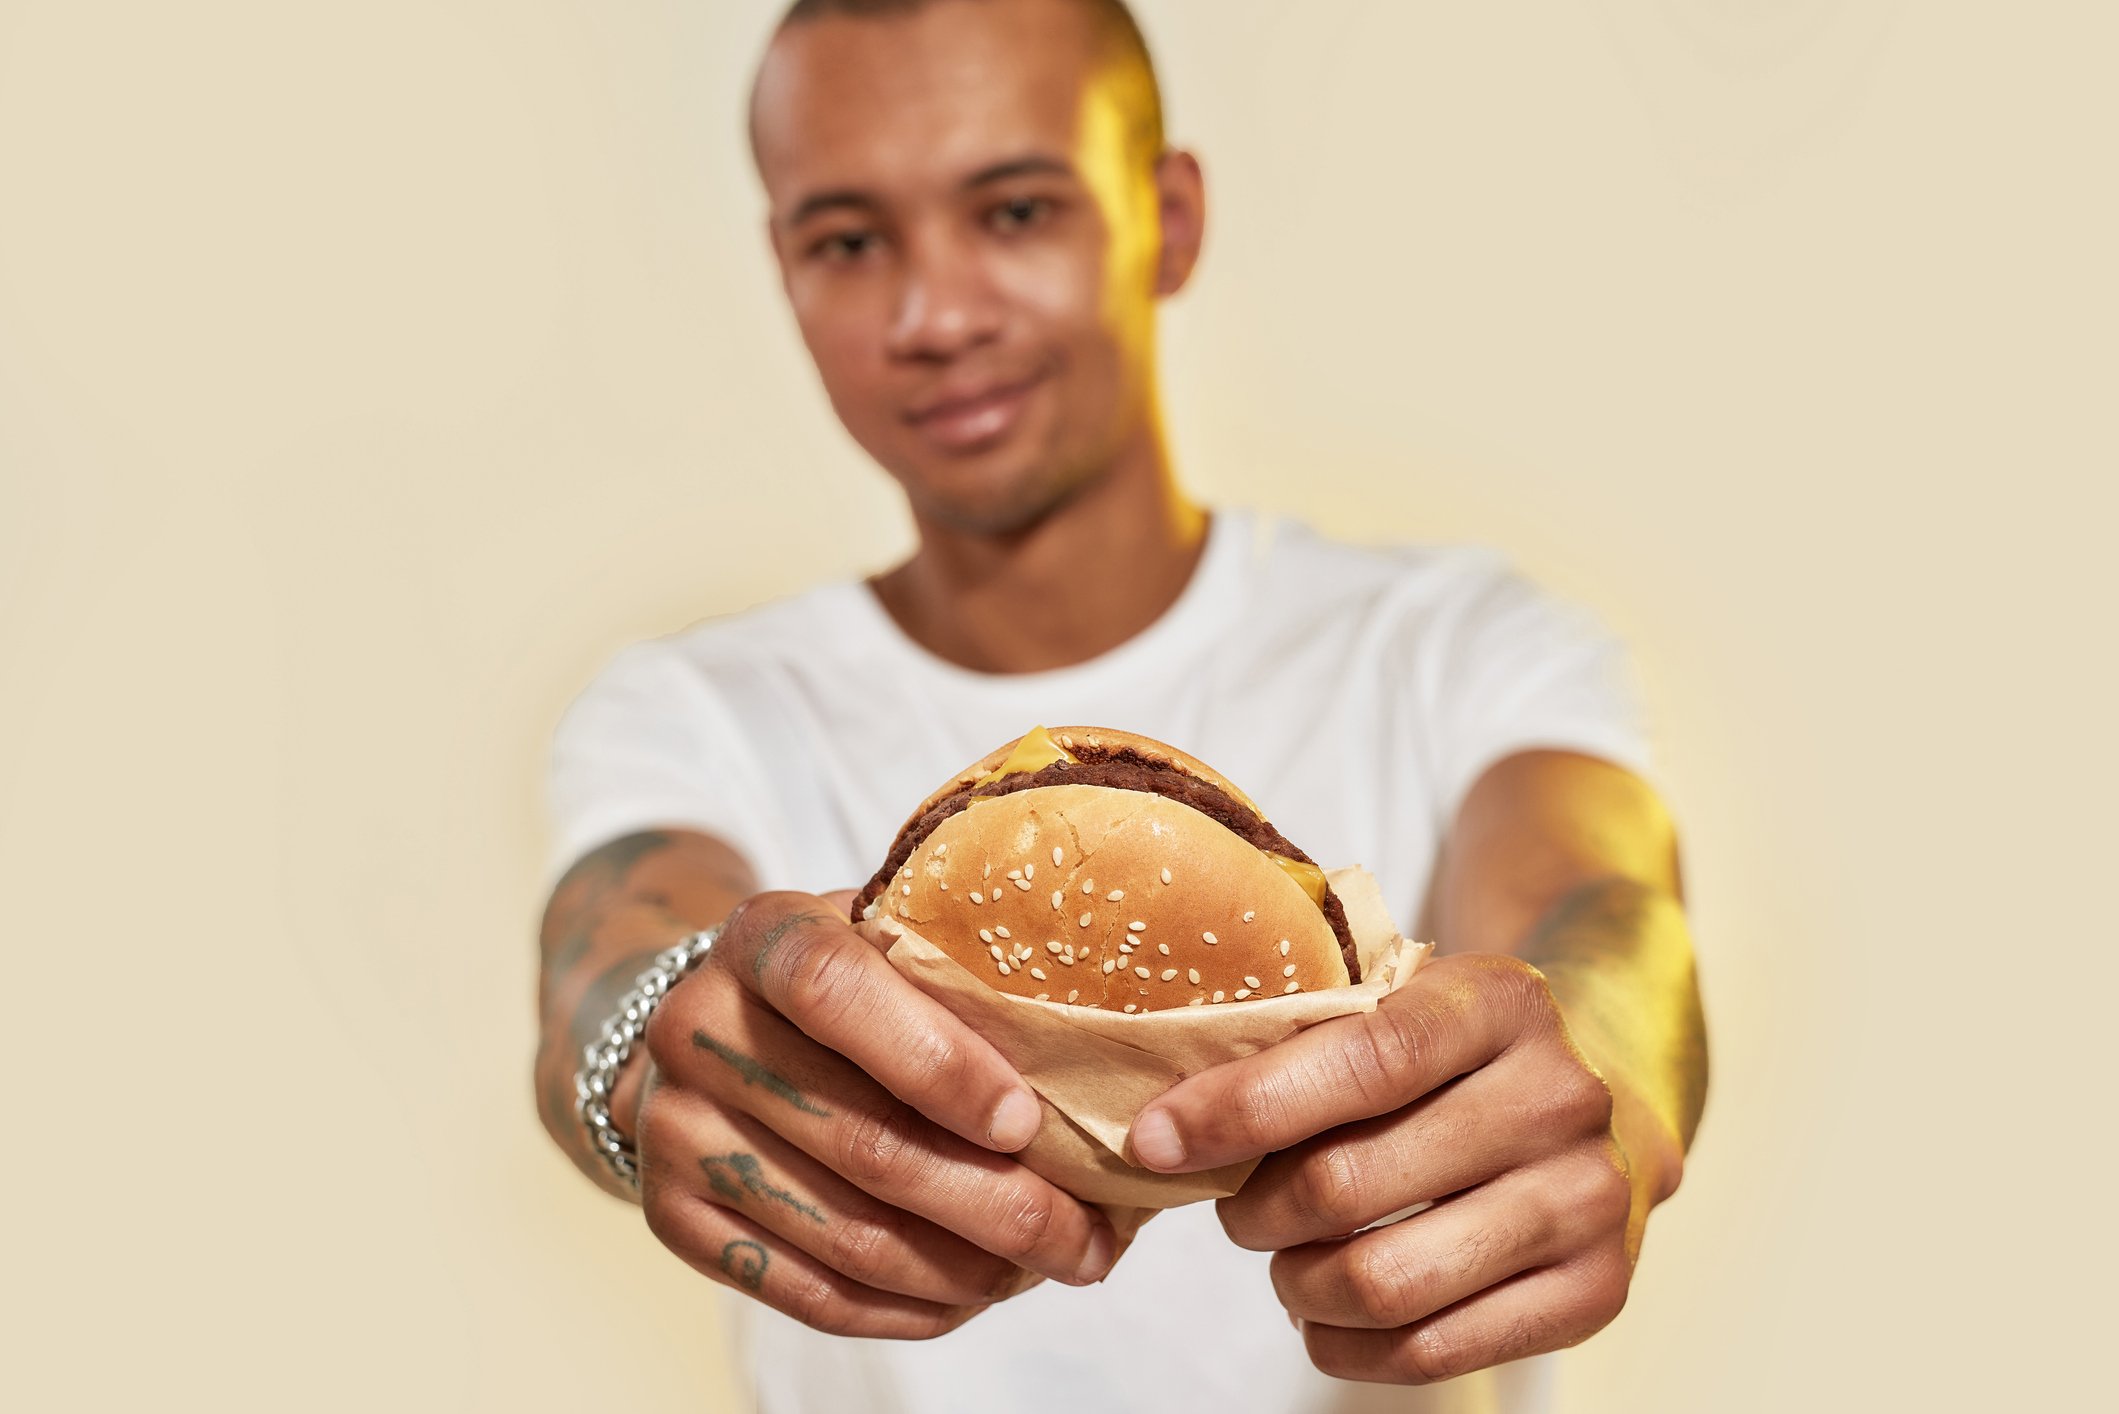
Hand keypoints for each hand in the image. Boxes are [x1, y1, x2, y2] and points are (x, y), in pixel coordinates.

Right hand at [632, 887, 1118, 1337]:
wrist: (707, 1030)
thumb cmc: (846, 982)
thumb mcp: (888, 940)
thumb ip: (960, 974)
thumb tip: (1100, 1064)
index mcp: (763, 934)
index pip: (834, 989)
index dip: (935, 1061)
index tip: (1022, 1122)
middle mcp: (698, 1027)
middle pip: (860, 1139)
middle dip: (998, 1203)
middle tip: (1088, 1239)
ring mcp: (674, 1127)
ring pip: (845, 1233)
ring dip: (967, 1270)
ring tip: (1049, 1270)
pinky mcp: (671, 1217)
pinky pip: (809, 1294)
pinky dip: (908, 1309)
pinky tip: (973, 1298)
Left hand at [1128, 953, 1658, 1383]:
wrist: (1603, 1095)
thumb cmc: (1457, 1053)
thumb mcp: (1397, 1001)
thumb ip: (1302, 1040)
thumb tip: (1166, 1122)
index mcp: (1500, 1002)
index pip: (1360, 1060)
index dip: (1244, 1108)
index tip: (1158, 1137)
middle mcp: (1559, 1098)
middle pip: (1349, 1184)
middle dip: (1256, 1211)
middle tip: (1237, 1210)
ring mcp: (1588, 1199)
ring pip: (1385, 1282)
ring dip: (1298, 1285)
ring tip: (1285, 1262)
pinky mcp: (1596, 1290)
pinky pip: (1434, 1351)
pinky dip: (1348, 1347)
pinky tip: (1325, 1316)